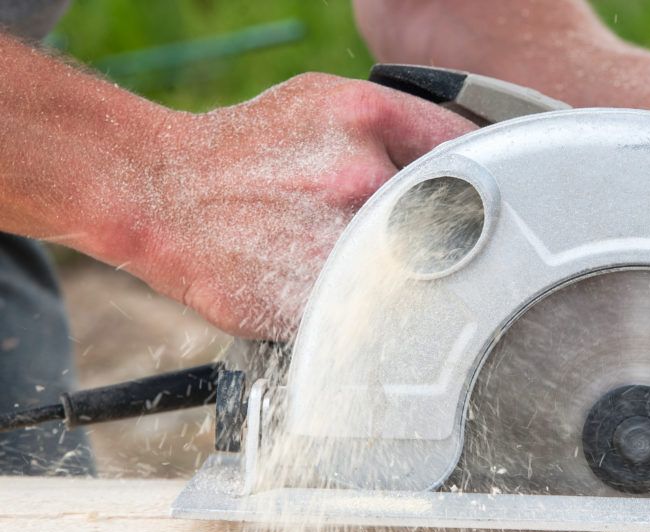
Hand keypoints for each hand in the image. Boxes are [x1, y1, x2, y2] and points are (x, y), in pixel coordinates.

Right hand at [117, 73, 474, 338]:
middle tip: (414, 235)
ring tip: (372, 263)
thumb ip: (400, 124)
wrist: (163, 194)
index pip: (466, 148)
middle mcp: (360, 177)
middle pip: (450, 216)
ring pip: (418, 271)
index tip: (485, 196)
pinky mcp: (318, 298)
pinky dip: (377, 306)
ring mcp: (339, 241)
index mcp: (366, 119)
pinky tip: (352, 289)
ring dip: (411, 274)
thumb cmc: (247, 150)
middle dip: (441, 229)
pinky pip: (377, 309)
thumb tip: (469, 151)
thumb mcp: (324, 102)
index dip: (481, 176)